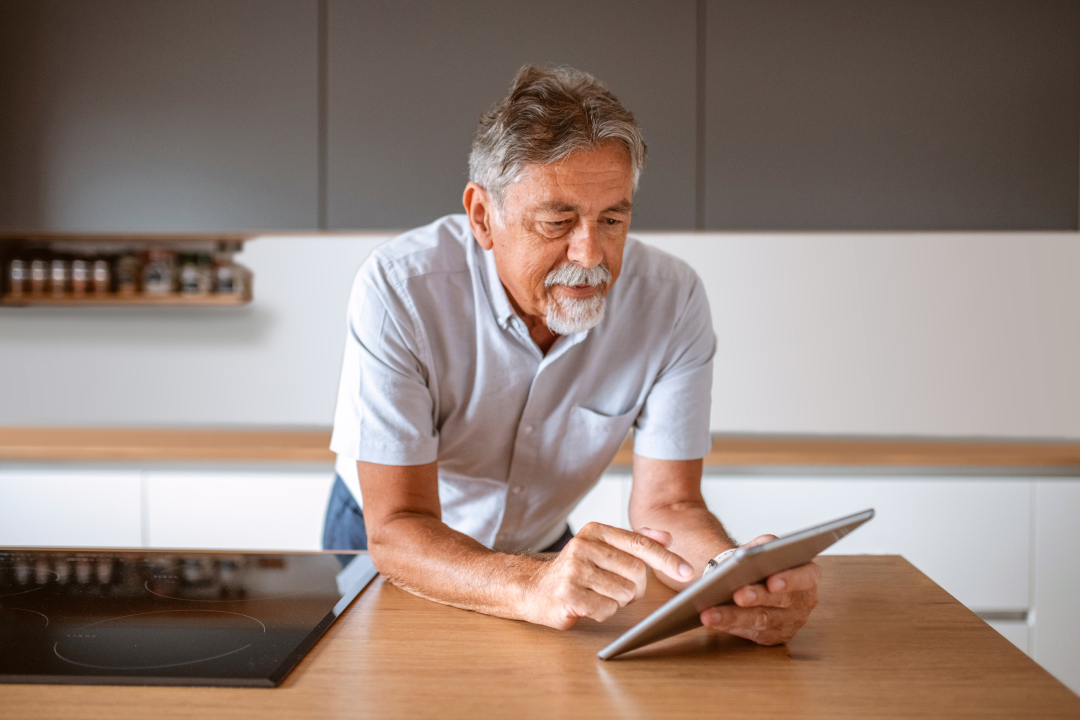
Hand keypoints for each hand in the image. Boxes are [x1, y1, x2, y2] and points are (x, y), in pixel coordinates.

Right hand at [524, 522, 694, 629]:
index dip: (666, 559)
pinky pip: (606, 609)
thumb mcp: (602, 547)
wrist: (534, 588)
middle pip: (636, 572)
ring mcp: (574, 570)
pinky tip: (588, 605)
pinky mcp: (568, 595)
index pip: (639, 543)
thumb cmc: (575, 570)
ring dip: (618, 601)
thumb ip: (634, 541)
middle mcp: (583, 546)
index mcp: (595, 531)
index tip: (687, 572)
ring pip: (624, 593)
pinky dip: (604, 612)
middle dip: (635, 588)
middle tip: (618, 589)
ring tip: (598, 595)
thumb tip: (666, 536)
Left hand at [699, 534, 819, 645]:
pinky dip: (729, 626)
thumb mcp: (764, 545)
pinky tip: (712, 620)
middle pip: (782, 601)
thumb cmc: (760, 560)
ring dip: (734, 616)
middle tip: (737, 595)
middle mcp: (804, 601)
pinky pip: (751, 633)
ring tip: (711, 613)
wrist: (752, 577)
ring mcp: (791, 622)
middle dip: (757, 598)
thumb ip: (761, 547)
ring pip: (762, 621)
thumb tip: (742, 558)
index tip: (771, 582)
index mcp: (808, 574)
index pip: (806, 577)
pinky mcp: (774, 636)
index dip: (790, 580)